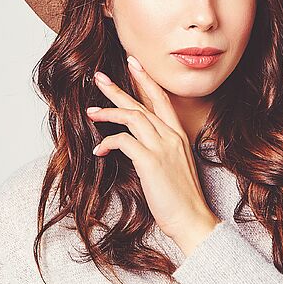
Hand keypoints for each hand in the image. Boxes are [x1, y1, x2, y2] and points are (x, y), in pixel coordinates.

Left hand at [86, 56, 218, 254]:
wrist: (192, 220)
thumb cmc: (181, 198)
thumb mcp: (173, 167)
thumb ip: (159, 150)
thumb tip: (136, 146)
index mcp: (178, 135)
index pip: (161, 99)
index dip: (146, 80)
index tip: (132, 63)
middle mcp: (171, 137)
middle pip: (142, 104)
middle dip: (118, 88)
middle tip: (99, 77)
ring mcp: (162, 147)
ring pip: (132, 117)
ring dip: (108, 112)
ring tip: (90, 112)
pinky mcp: (150, 161)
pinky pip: (124, 142)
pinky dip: (108, 143)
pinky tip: (99, 151)